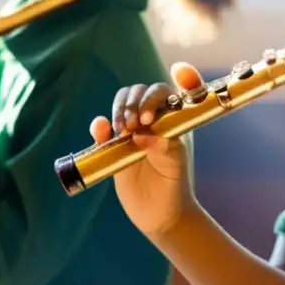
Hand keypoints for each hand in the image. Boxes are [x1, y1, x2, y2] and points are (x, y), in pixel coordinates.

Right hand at [89, 62, 200, 239]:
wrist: (159, 212)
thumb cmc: (175, 182)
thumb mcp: (176, 162)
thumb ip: (164, 145)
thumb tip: (143, 134)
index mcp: (174, 118)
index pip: (177, 89)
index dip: (184, 77)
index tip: (179, 72)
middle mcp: (154, 118)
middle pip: (143, 91)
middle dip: (139, 100)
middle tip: (140, 122)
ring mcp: (132, 129)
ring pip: (122, 102)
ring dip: (121, 108)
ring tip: (125, 129)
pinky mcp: (114, 144)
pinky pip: (103, 127)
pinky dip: (100, 124)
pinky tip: (103, 131)